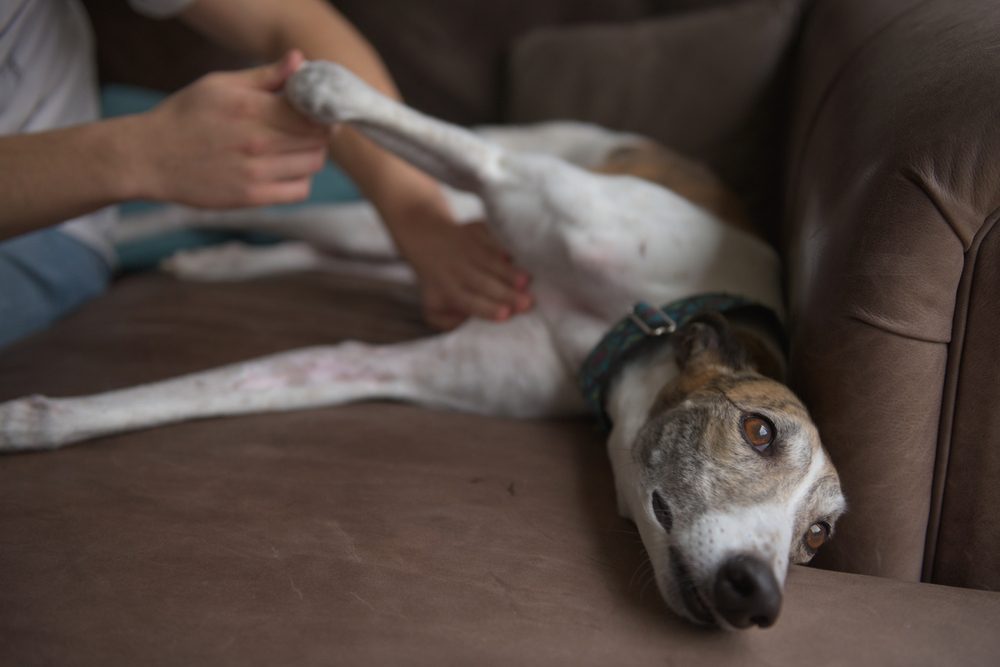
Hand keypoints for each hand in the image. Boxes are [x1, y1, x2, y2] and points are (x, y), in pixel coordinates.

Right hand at [136, 50, 328, 207]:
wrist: (149, 157)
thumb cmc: (185, 116)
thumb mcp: (219, 85)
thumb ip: (264, 76)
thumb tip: (299, 61)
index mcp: (250, 108)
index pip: (311, 112)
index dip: (321, 110)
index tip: (316, 109)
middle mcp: (256, 141)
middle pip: (317, 139)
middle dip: (319, 132)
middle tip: (308, 128)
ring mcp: (255, 172)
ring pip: (312, 164)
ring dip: (312, 155)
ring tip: (296, 148)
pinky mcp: (252, 197)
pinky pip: (299, 190)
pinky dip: (301, 180)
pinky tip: (286, 169)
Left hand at [388, 208, 532, 330]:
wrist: (427, 236)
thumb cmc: (439, 280)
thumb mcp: (433, 306)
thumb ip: (448, 322)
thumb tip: (467, 323)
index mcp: (449, 290)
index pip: (469, 302)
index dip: (488, 308)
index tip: (506, 315)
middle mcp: (457, 269)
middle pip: (484, 284)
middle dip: (506, 294)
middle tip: (529, 303)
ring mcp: (467, 248)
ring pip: (490, 262)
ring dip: (509, 272)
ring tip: (527, 281)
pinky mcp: (476, 230)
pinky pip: (490, 238)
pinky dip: (501, 246)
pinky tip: (513, 256)